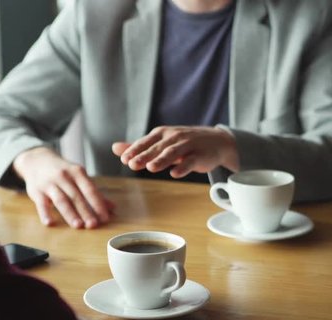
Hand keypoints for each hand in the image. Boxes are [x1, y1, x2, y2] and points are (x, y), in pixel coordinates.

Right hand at [13, 147, 113, 228]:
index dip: (98, 204)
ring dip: (70, 213)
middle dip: (86, 211)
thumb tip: (112, 207)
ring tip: (78, 225)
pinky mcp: (36, 191)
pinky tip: (50, 223)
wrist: (37, 159)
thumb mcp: (78, 176)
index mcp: (77, 172)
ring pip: (61, 200)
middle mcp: (64, 177)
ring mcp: (49, 183)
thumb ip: (94, 192)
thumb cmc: (63, 171)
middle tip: (93, 225)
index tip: (105, 217)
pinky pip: (41, 203)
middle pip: (77, 196)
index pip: (90, 189)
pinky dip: (45, 213)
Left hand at [111, 126, 238, 177]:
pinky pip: (191, 161)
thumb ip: (139, 147)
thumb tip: (115, 148)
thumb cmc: (184, 143)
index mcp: (162, 134)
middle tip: (132, 165)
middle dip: (144, 156)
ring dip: (162, 160)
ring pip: (173, 153)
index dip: (135, 150)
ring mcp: (188, 145)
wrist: (216, 142)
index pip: (145, 142)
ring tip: (151, 168)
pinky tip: (175, 173)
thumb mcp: (161, 143)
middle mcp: (174, 137)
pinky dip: (183, 167)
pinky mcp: (201, 155)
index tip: (124, 159)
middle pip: (157, 147)